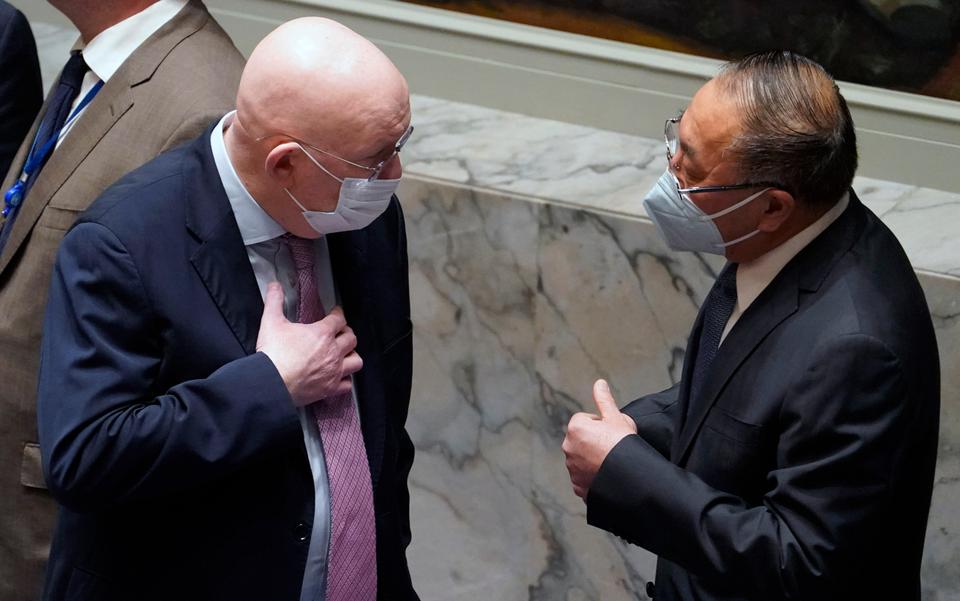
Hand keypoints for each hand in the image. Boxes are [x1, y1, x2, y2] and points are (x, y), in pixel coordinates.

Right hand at [256, 282, 362, 405]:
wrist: (270, 383)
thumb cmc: (273, 354)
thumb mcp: (271, 322)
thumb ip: (274, 301)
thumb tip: (274, 286)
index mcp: (322, 334)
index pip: (339, 319)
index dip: (338, 314)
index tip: (337, 313)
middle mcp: (333, 352)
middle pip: (351, 338)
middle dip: (347, 333)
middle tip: (341, 332)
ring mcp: (334, 371)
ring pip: (356, 361)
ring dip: (352, 356)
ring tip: (345, 354)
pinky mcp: (330, 388)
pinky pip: (348, 384)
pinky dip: (346, 380)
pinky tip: (340, 377)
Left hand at [562, 379, 637, 498]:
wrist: (628, 478)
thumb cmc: (623, 445)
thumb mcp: (616, 418)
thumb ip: (604, 399)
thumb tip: (599, 384)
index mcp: (575, 428)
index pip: (586, 419)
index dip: (601, 425)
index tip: (611, 433)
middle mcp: (568, 447)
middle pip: (582, 438)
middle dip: (594, 441)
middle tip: (612, 447)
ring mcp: (572, 468)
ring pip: (582, 457)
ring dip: (592, 458)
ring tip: (610, 461)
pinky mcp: (577, 485)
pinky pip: (583, 476)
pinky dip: (592, 475)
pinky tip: (606, 474)